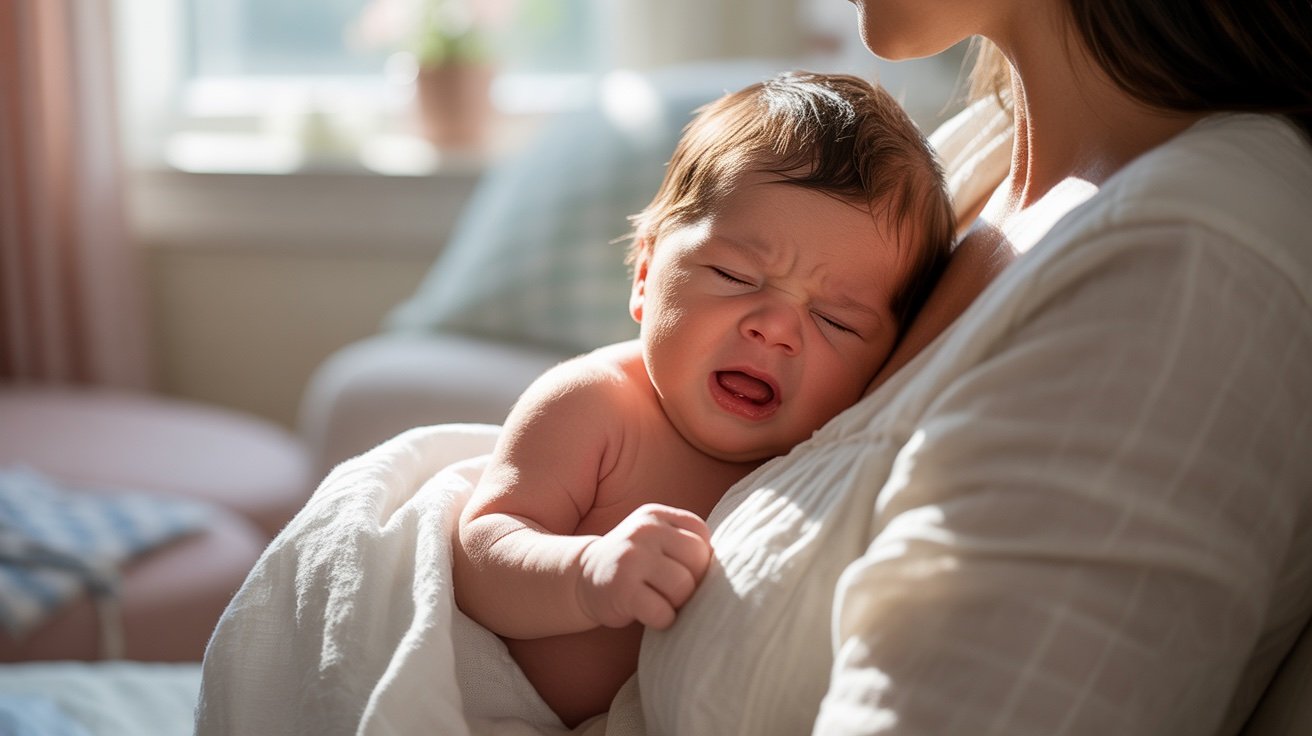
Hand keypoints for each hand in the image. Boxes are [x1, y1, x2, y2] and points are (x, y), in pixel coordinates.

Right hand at [575, 503, 712, 629]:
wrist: (583, 578)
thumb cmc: (633, 563)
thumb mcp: (655, 538)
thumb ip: (686, 541)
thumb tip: (733, 565)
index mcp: (656, 515)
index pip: (701, 535)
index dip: (698, 559)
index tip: (680, 569)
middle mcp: (644, 531)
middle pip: (697, 560)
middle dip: (692, 581)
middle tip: (673, 589)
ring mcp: (631, 559)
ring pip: (683, 587)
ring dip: (677, 602)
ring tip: (660, 599)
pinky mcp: (622, 590)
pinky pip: (663, 612)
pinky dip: (663, 620)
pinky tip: (648, 613)